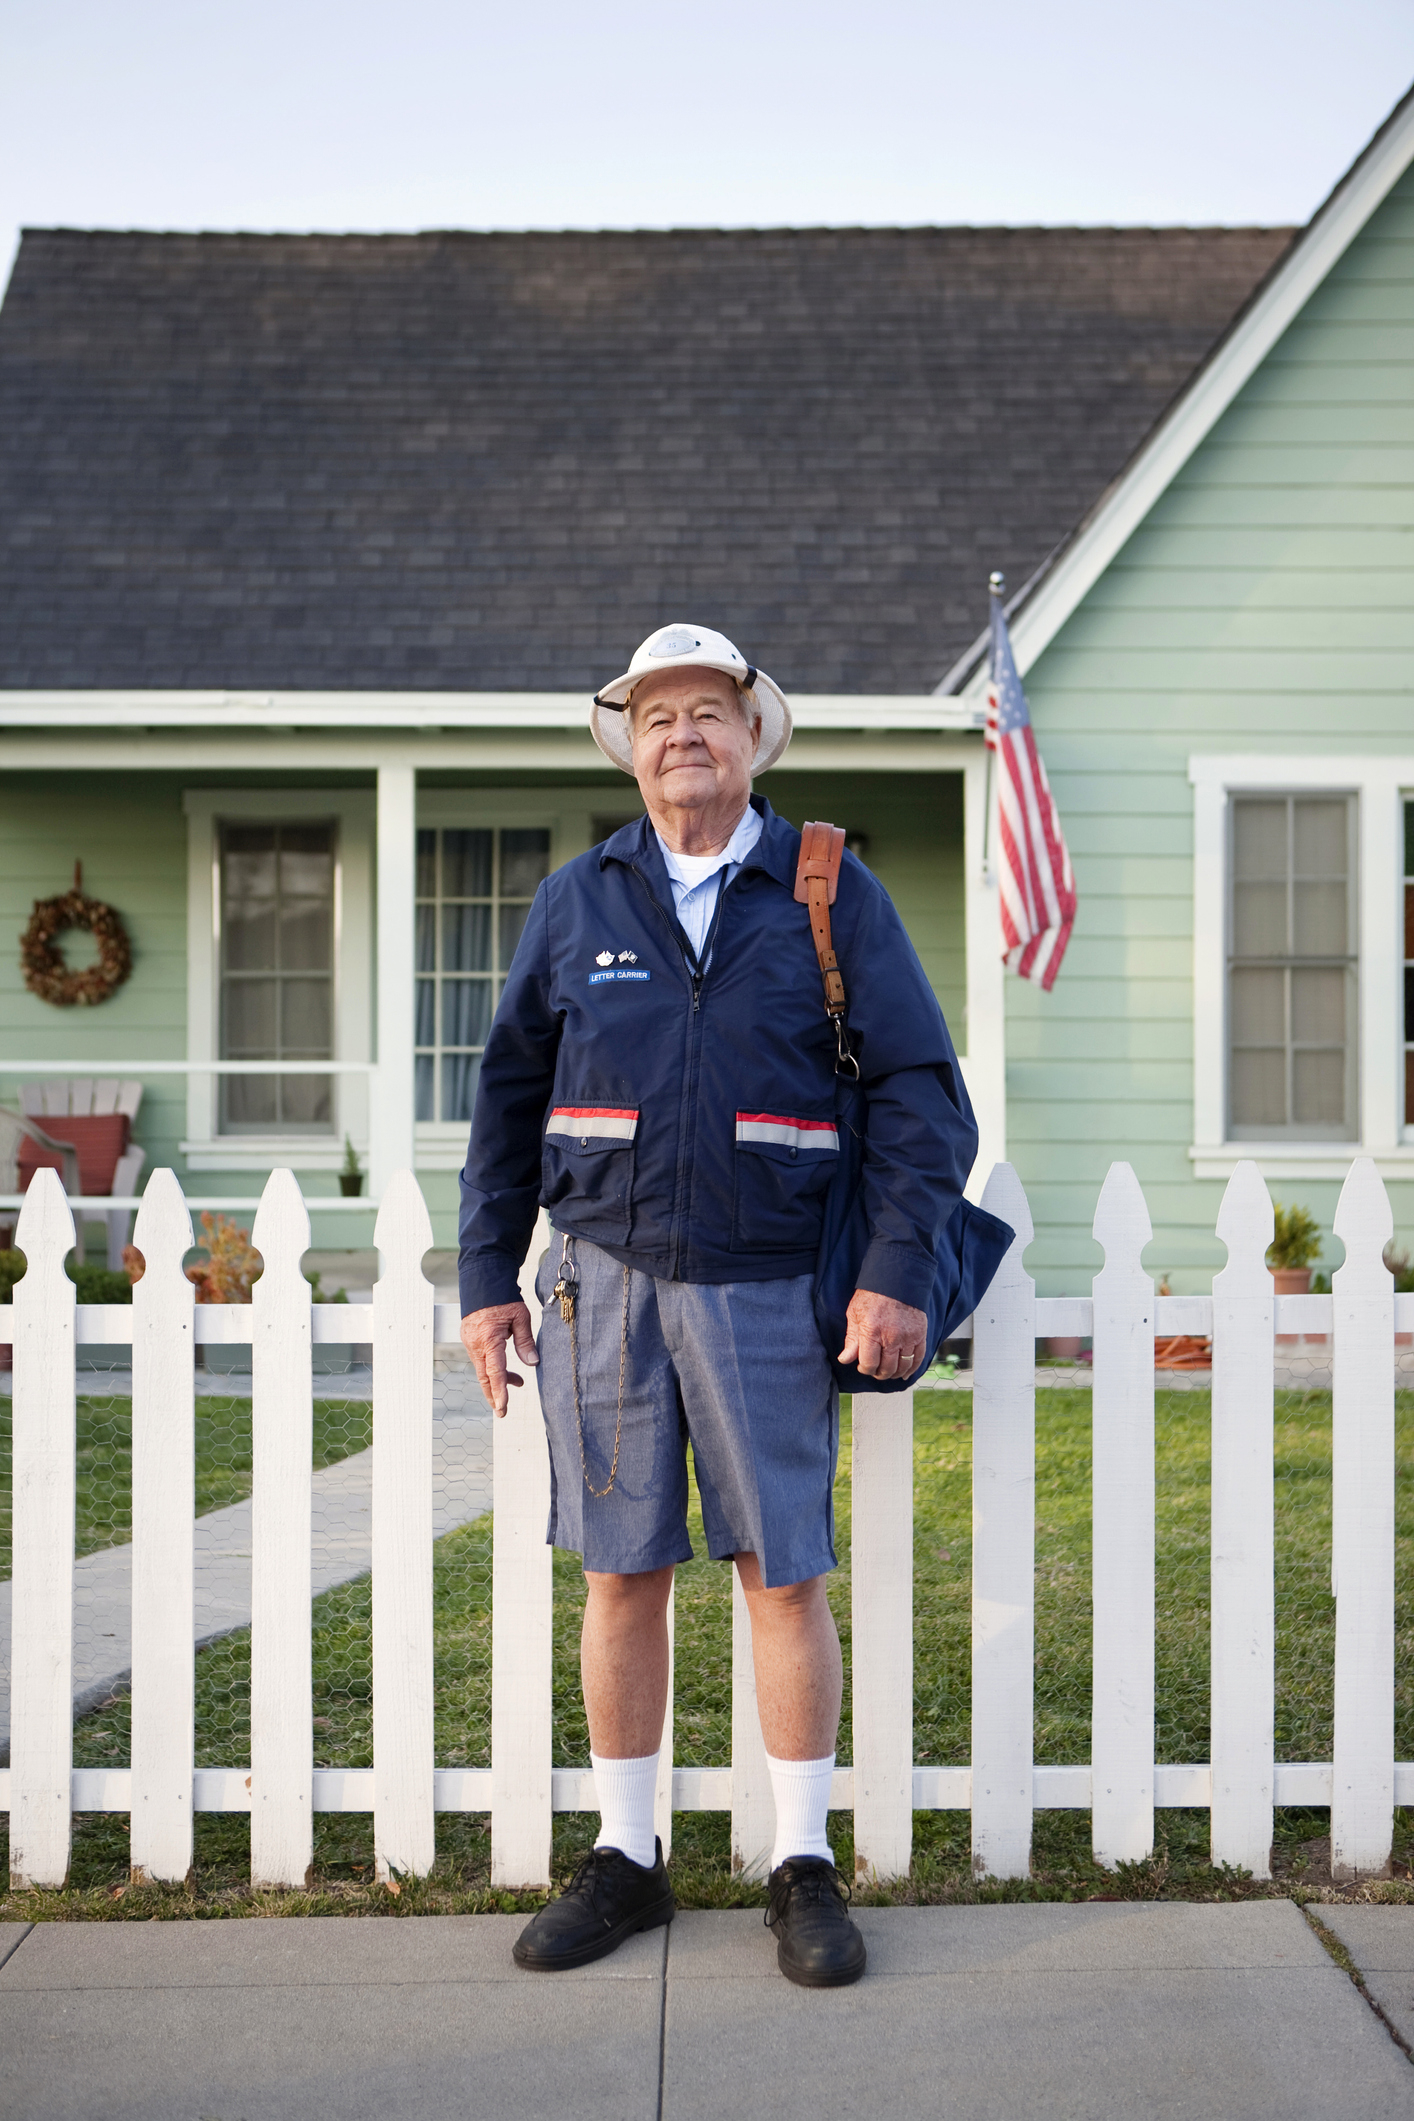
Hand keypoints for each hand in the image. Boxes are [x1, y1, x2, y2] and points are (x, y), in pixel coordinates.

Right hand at [461, 1300, 538, 1416]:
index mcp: (489, 1339)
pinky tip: (505, 1368)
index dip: (500, 1391)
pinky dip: (492, 1367)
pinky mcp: (469, 1338)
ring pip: (483, 1368)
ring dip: (497, 1379)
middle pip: (484, 1376)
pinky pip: (480, 1359)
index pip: (495, 1372)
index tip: (503, 1407)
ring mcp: (470, 1342)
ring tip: (518, 1383)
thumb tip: (532, 1363)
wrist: (482, 1280)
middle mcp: (475, 1344)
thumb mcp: (520, 1317)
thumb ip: (525, 1341)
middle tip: (503, 1412)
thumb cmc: (503, 1297)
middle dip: (494, 1395)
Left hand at [838, 1288, 927, 1381]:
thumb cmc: (872, 1295)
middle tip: (875, 1371)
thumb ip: (851, 1339)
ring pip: (902, 1366)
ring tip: (888, 1372)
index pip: (868, 1364)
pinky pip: (918, 1358)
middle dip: (879, 1373)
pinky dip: (911, 1369)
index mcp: (872, 1331)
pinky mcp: (920, 1334)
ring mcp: (908, 1337)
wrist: (896, 1278)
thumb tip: (844, 1359)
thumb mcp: (855, 1314)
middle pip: (886, 1368)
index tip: (863, 1366)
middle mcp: (891, 1337)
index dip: (864, 1369)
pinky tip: (905, 1372)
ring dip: (894, 1373)